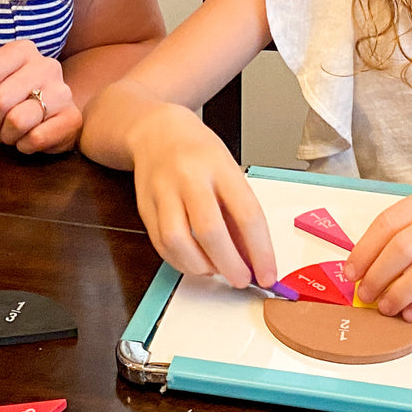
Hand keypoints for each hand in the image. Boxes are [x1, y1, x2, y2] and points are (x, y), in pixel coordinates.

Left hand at [0, 40, 78, 153]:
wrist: (28, 134)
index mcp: (23, 50)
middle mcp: (47, 65)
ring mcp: (63, 92)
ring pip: (18, 120)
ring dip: (6, 135)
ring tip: (10, 131)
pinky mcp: (72, 119)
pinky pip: (36, 138)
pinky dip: (24, 145)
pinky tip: (27, 139)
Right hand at [129, 104, 275, 288]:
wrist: (156, 131)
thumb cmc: (200, 153)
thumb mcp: (229, 172)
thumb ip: (239, 214)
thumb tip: (253, 258)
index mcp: (220, 167)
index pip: (246, 214)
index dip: (260, 251)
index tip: (267, 275)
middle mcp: (189, 177)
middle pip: (209, 231)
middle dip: (229, 265)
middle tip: (241, 279)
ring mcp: (162, 191)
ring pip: (178, 242)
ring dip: (200, 267)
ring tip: (214, 268)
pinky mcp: (144, 206)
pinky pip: (161, 245)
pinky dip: (180, 261)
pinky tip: (194, 261)